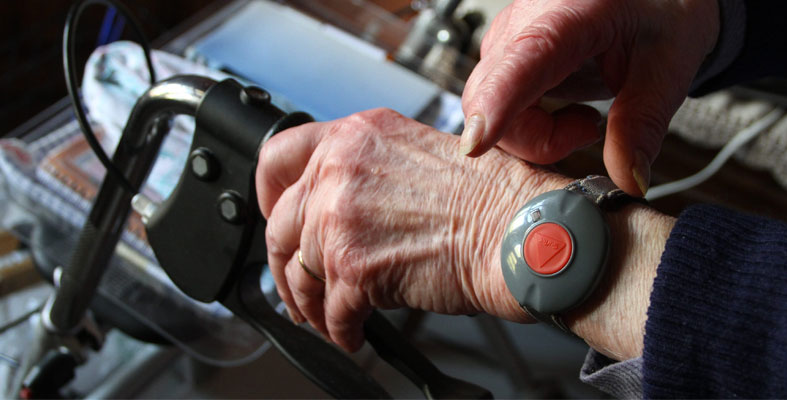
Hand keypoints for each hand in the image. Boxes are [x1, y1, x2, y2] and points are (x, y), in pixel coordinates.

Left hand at [255, 108, 570, 351]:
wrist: (518, 228)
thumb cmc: (490, 196)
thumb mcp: (416, 154)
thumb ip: (366, 170)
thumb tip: (341, 205)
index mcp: (355, 135)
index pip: (277, 156)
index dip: (269, 194)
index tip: (275, 214)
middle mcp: (340, 170)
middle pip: (281, 226)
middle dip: (285, 265)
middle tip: (297, 283)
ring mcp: (340, 218)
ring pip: (300, 274)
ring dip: (311, 304)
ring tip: (328, 317)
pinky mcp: (352, 268)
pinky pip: (330, 311)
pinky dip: (340, 328)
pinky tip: (353, 331)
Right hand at [459, 0, 719, 195]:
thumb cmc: (660, 15)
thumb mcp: (666, 70)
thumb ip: (642, 126)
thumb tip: (627, 182)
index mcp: (573, 12)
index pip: (526, 58)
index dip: (498, 103)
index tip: (477, 143)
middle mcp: (526, 18)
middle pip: (490, 95)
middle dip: (532, 137)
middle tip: (590, 130)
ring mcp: (508, 35)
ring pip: (487, 105)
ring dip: (532, 132)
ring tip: (584, 117)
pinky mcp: (504, 50)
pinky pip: (494, 101)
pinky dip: (526, 123)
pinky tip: (563, 108)